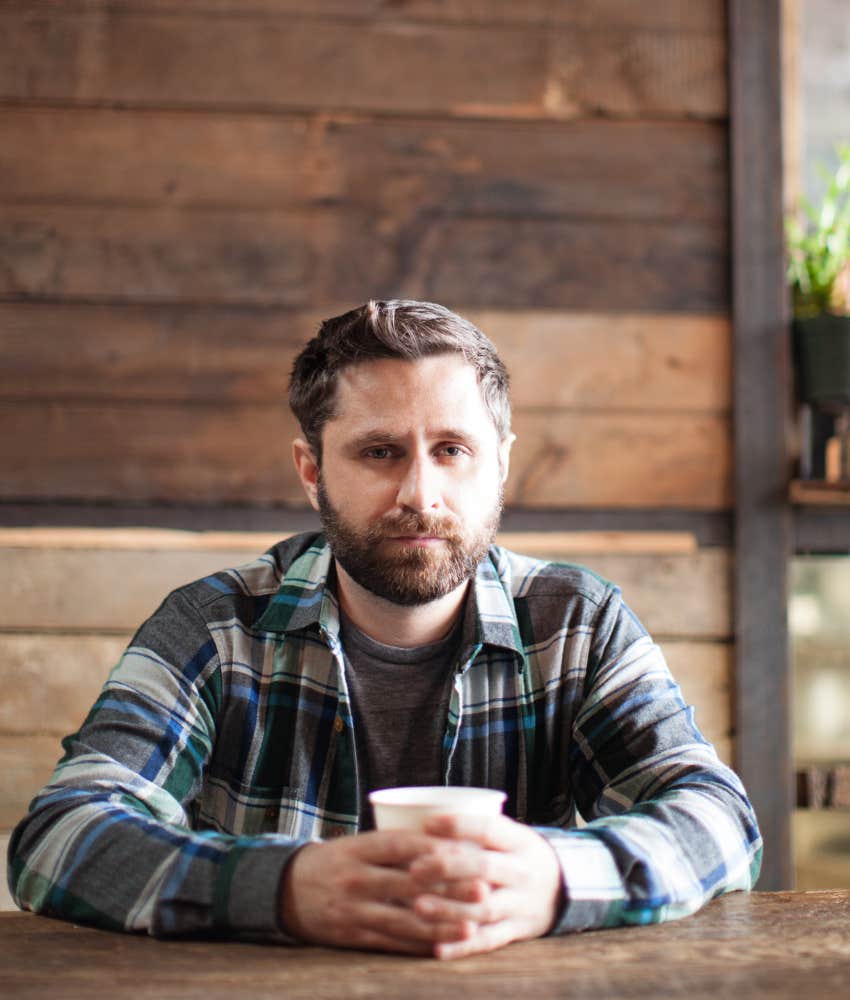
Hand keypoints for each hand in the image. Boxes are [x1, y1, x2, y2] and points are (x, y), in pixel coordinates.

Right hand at [278, 830, 484, 954]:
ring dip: (440, 924)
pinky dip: (419, 946)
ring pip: (403, 919)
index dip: (434, 849)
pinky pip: (391, 943)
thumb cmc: (337, 862)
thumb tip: (449, 844)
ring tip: (471, 926)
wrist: (287, 891)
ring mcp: (353, 910)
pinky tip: (444, 947)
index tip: (467, 851)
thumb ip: (394, 846)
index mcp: (357, 848)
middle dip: (448, 888)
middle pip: (407, 883)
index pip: (400, 845)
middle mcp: (355, 878)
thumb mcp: (357, 844)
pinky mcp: (352, 937)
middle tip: (483, 889)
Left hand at [407, 814, 563, 959]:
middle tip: (414, 869)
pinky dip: (463, 946)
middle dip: (447, 869)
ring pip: (484, 908)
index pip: (489, 829)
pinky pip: (489, 941)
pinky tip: (436, 947)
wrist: (564, 889)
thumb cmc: (519, 856)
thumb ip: (478, 829)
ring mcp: (521, 904)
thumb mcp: (511, 836)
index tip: (427, 824)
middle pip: (484, 868)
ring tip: (417, 906)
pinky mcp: (517, 931)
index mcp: (520, 841)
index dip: (458, 826)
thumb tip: (421, 818)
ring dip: (449, 909)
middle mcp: (523, 872)